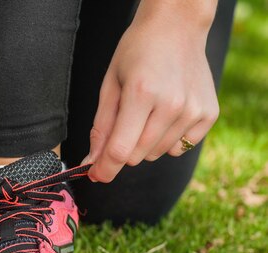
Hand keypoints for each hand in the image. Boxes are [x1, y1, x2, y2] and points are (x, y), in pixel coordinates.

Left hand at [86, 6, 218, 182]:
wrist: (176, 27)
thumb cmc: (137, 52)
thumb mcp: (110, 84)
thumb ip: (102, 127)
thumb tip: (92, 162)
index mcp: (141, 94)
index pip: (120, 150)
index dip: (104, 168)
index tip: (95, 175)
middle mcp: (171, 105)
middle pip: (137, 156)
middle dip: (122, 150)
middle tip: (123, 123)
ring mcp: (193, 111)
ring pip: (156, 154)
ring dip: (144, 143)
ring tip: (147, 111)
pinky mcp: (209, 114)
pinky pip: (179, 148)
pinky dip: (166, 139)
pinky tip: (166, 113)